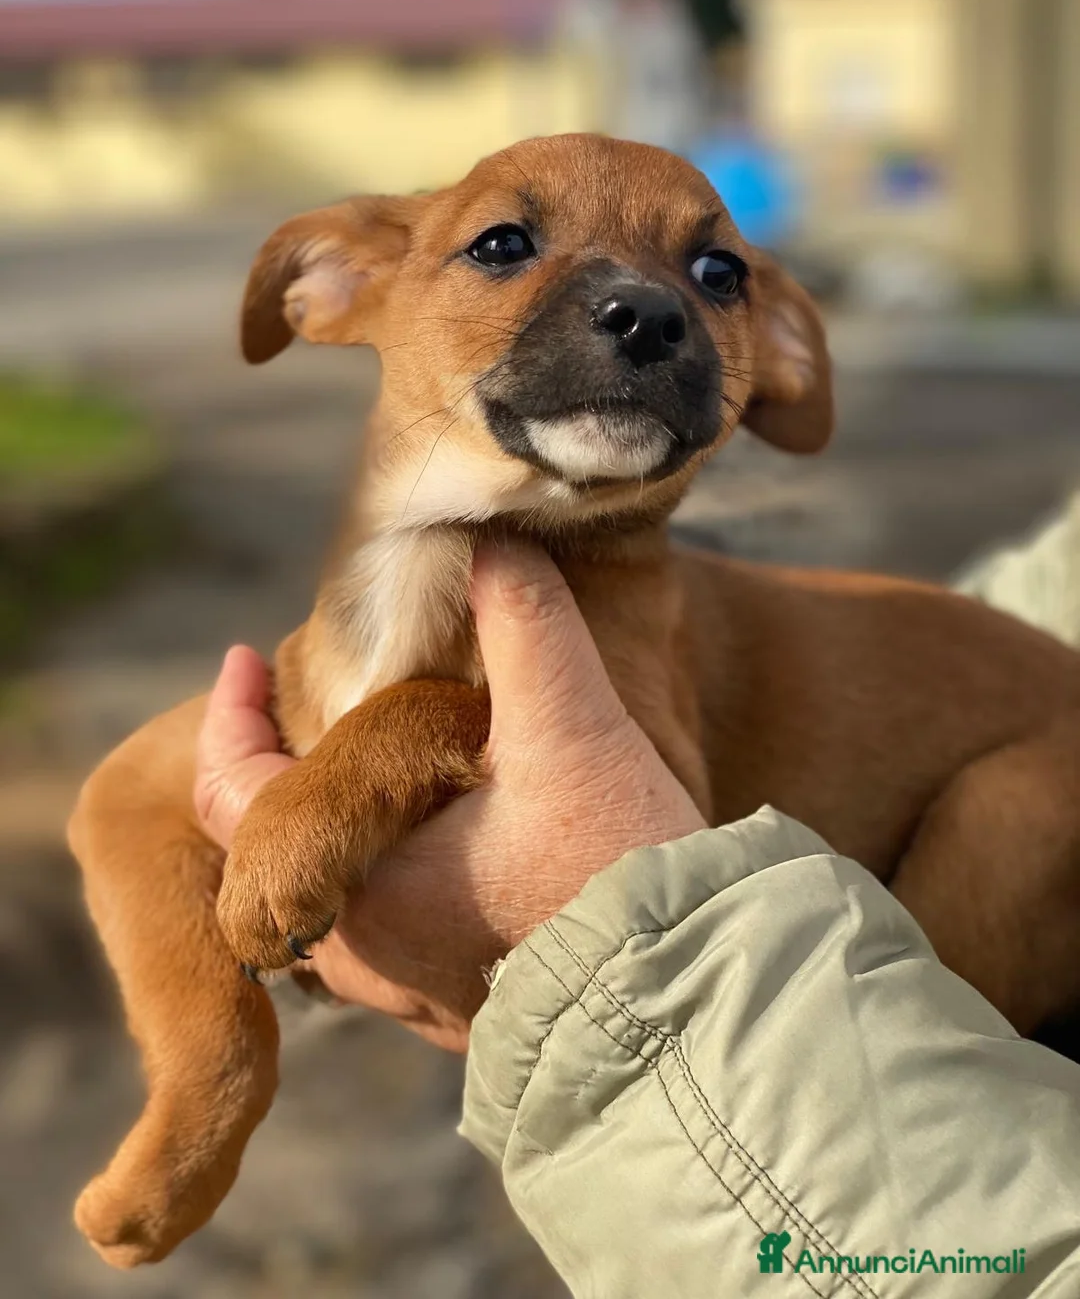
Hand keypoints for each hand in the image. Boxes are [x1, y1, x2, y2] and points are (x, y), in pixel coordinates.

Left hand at [195, 542, 705, 1050]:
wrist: (687, 999)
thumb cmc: (618, 870)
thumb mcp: (572, 728)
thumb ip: (527, 623)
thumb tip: (494, 541)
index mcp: (356, 884)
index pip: (232, 795)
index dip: (229, 714)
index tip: (243, 656)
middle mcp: (359, 954)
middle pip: (273, 845)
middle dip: (282, 764)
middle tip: (309, 703)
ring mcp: (406, 991)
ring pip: (332, 892)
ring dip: (339, 819)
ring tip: (374, 757)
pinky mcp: (458, 1007)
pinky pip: (386, 930)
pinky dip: (385, 865)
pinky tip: (438, 831)